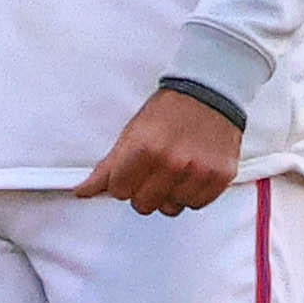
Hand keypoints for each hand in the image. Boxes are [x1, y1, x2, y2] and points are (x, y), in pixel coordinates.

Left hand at [75, 88, 243, 218]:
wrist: (210, 94)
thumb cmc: (169, 111)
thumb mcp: (132, 133)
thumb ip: (108, 167)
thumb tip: (83, 190)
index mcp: (145, 148)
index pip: (119, 192)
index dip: (123, 182)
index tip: (131, 171)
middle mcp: (173, 162)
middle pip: (143, 205)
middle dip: (144, 191)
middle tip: (153, 170)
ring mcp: (198, 171)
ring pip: (171, 208)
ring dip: (170, 194)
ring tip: (175, 169)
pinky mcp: (220, 177)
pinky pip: (196, 204)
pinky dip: (192, 193)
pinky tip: (192, 172)